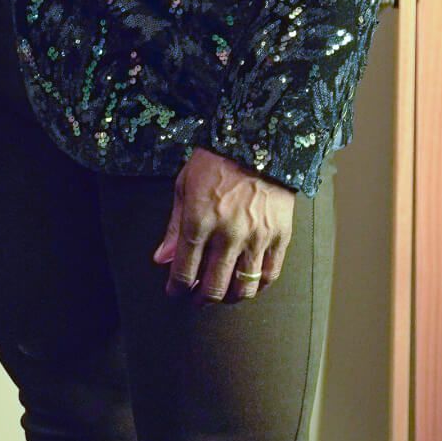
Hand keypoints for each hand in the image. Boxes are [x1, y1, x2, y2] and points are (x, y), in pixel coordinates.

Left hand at [153, 149, 294, 302]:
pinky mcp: (280, 237)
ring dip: (229, 298)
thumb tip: (161, 260)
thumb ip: (173, 227)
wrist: (258, 141)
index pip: (184, 272)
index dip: (176, 289)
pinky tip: (248, 283)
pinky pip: (269, 274)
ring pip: (243, 288)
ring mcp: (256, 238)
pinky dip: (258, 286)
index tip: (174, 292)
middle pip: (213, 287)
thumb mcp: (184, 186)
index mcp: (198, 221)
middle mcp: (228, 235)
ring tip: (222, 293)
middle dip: (200, 299)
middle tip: (196, 298)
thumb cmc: (215, 161)